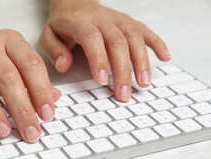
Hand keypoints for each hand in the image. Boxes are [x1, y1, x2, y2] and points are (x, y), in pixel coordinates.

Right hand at [0, 28, 60, 142]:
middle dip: (21, 109)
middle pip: (7, 76)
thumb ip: (32, 79)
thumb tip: (54, 99)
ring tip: (3, 130)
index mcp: (9, 40)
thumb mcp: (11, 60)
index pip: (30, 65)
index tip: (46, 115)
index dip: (41, 91)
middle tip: (30, 131)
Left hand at [39, 0, 170, 100]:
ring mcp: (118, 20)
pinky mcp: (129, 22)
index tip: (102, 81)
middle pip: (117, 42)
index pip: (92, 39)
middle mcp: (102, 19)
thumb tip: (64, 65)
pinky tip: (165, 57)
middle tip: (123, 93)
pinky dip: (157, 43)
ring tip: (144, 83)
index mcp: (80, 22)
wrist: (75, 3)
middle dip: (122, 70)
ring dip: (141, 61)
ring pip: (134, 37)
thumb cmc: (62, 25)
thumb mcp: (48, 36)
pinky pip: (145, 30)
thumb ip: (54, 50)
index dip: (99, 60)